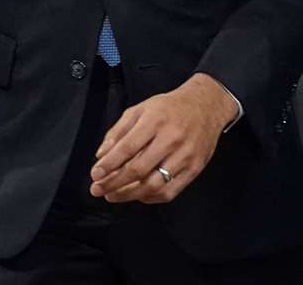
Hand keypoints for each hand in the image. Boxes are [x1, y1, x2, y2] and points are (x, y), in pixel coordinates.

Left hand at [89, 73, 237, 203]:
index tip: (95, 174)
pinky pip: (170, 192)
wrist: (207, 105)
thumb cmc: (170, 108)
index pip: (127, 148)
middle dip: (113, 183)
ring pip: (153, 185)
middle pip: (138, 169)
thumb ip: (119, 131)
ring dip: (129, 195)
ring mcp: (185, 155)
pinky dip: (150, 198)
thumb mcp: (141, 109)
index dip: (108, 165)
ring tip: (113, 195)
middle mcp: (172, 138)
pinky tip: (138, 195)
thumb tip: (101, 155)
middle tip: (98, 189)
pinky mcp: (195, 168)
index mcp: (156, 120)